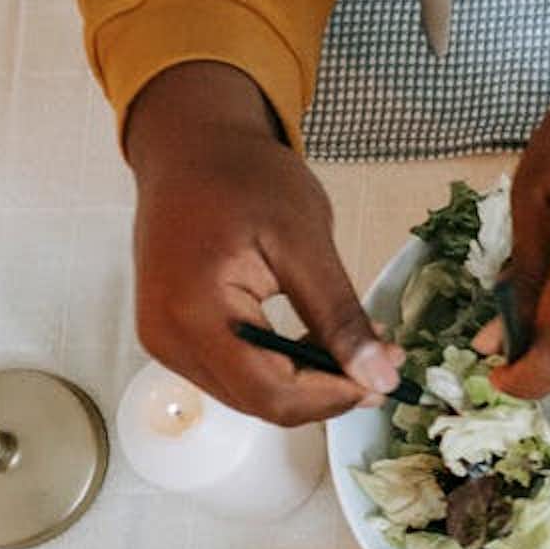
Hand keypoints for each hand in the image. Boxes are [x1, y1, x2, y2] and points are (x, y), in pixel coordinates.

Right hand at [124, 62, 402, 425]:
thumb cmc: (244, 178)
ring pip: (248, 393)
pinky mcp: (173, 333)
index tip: (385, 378)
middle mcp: (166, 337)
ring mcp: (163, 339)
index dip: (333, 397)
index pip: (270, 391)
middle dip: (326, 391)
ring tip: (358, 345)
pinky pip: (234, 372)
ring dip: (307, 382)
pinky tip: (317, 339)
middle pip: (258, 401)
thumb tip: (378, 378)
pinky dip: (281, 366)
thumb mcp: (306, 241)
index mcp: (194, 312)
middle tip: (382, 361)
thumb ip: (339, 316)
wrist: (192, 147)